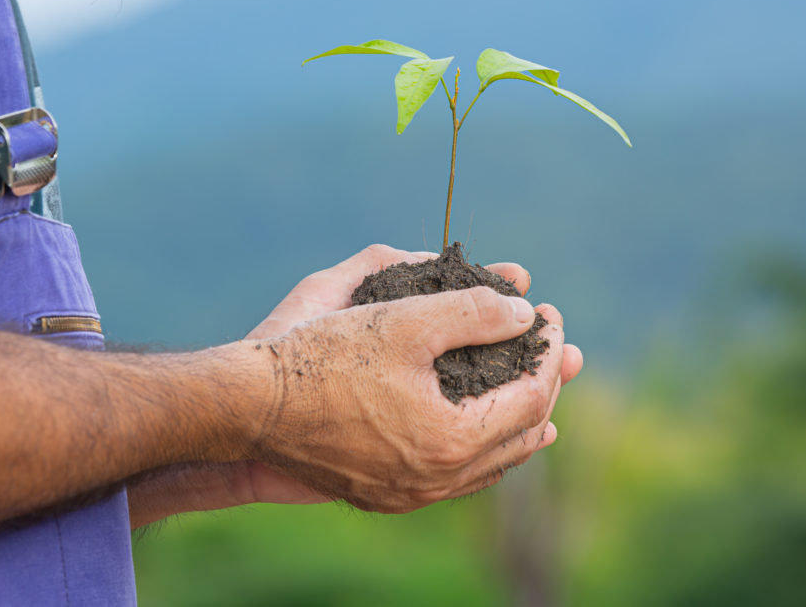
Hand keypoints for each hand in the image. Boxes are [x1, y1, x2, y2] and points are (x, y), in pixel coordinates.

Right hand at [127, 245, 581, 525]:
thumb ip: (474, 311)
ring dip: (520, 424)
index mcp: (451, 439)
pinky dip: (483, 449)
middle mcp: (438, 479)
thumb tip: (526, 314)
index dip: (547, 350)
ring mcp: (411, 494)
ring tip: (543, 400)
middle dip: (545, 385)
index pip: (529, 394)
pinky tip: (484, 432)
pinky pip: (458, 477)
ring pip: (492, 464)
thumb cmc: (321, 358)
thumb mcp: (403, 320)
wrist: (249, 408)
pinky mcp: (386, 495)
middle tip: (557, 350)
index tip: (551, 314)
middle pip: (520, 433)